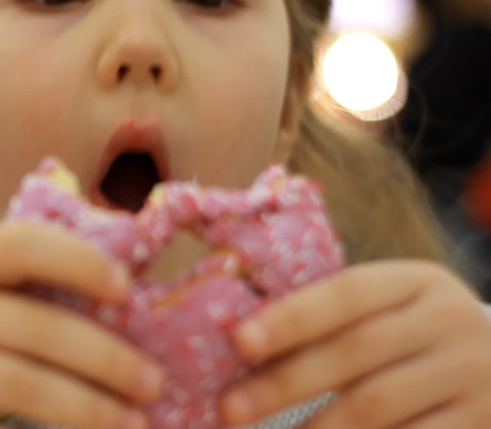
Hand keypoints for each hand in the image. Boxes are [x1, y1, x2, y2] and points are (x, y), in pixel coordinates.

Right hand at [0, 222, 163, 428]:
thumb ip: (11, 287)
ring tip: (132, 424)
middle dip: (105, 357)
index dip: (77, 259)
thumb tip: (120, 292)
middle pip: (34, 328)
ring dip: (86, 410)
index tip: (127, 287)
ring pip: (19, 390)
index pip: (16, 244)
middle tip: (153, 382)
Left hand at [220, 260, 490, 427]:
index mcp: (416, 281)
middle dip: (285, 382)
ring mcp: (472, 375)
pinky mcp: (480, 423)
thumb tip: (240, 346)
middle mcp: (449, 321)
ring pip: (377, 406)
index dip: (291, 317)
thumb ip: (331, 321)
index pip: (347, 293)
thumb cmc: (412, 336)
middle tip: (230, 407)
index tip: (240, 340)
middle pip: (355, 352)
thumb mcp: (388, 310)